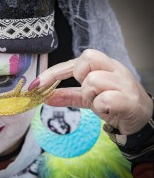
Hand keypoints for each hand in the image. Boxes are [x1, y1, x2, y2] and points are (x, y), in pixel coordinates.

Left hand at [29, 49, 152, 134]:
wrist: (141, 118)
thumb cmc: (114, 103)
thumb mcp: (88, 97)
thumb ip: (68, 95)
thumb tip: (46, 97)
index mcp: (104, 65)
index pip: (76, 60)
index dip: (54, 71)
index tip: (37, 84)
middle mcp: (114, 69)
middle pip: (88, 58)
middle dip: (80, 77)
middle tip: (88, 93)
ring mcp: (124, 83)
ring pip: (93, 80)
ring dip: (90, 96)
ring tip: (99, 104)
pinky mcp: (130, 100)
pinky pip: (105, 99)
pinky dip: (100, 107)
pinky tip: (106, 111)